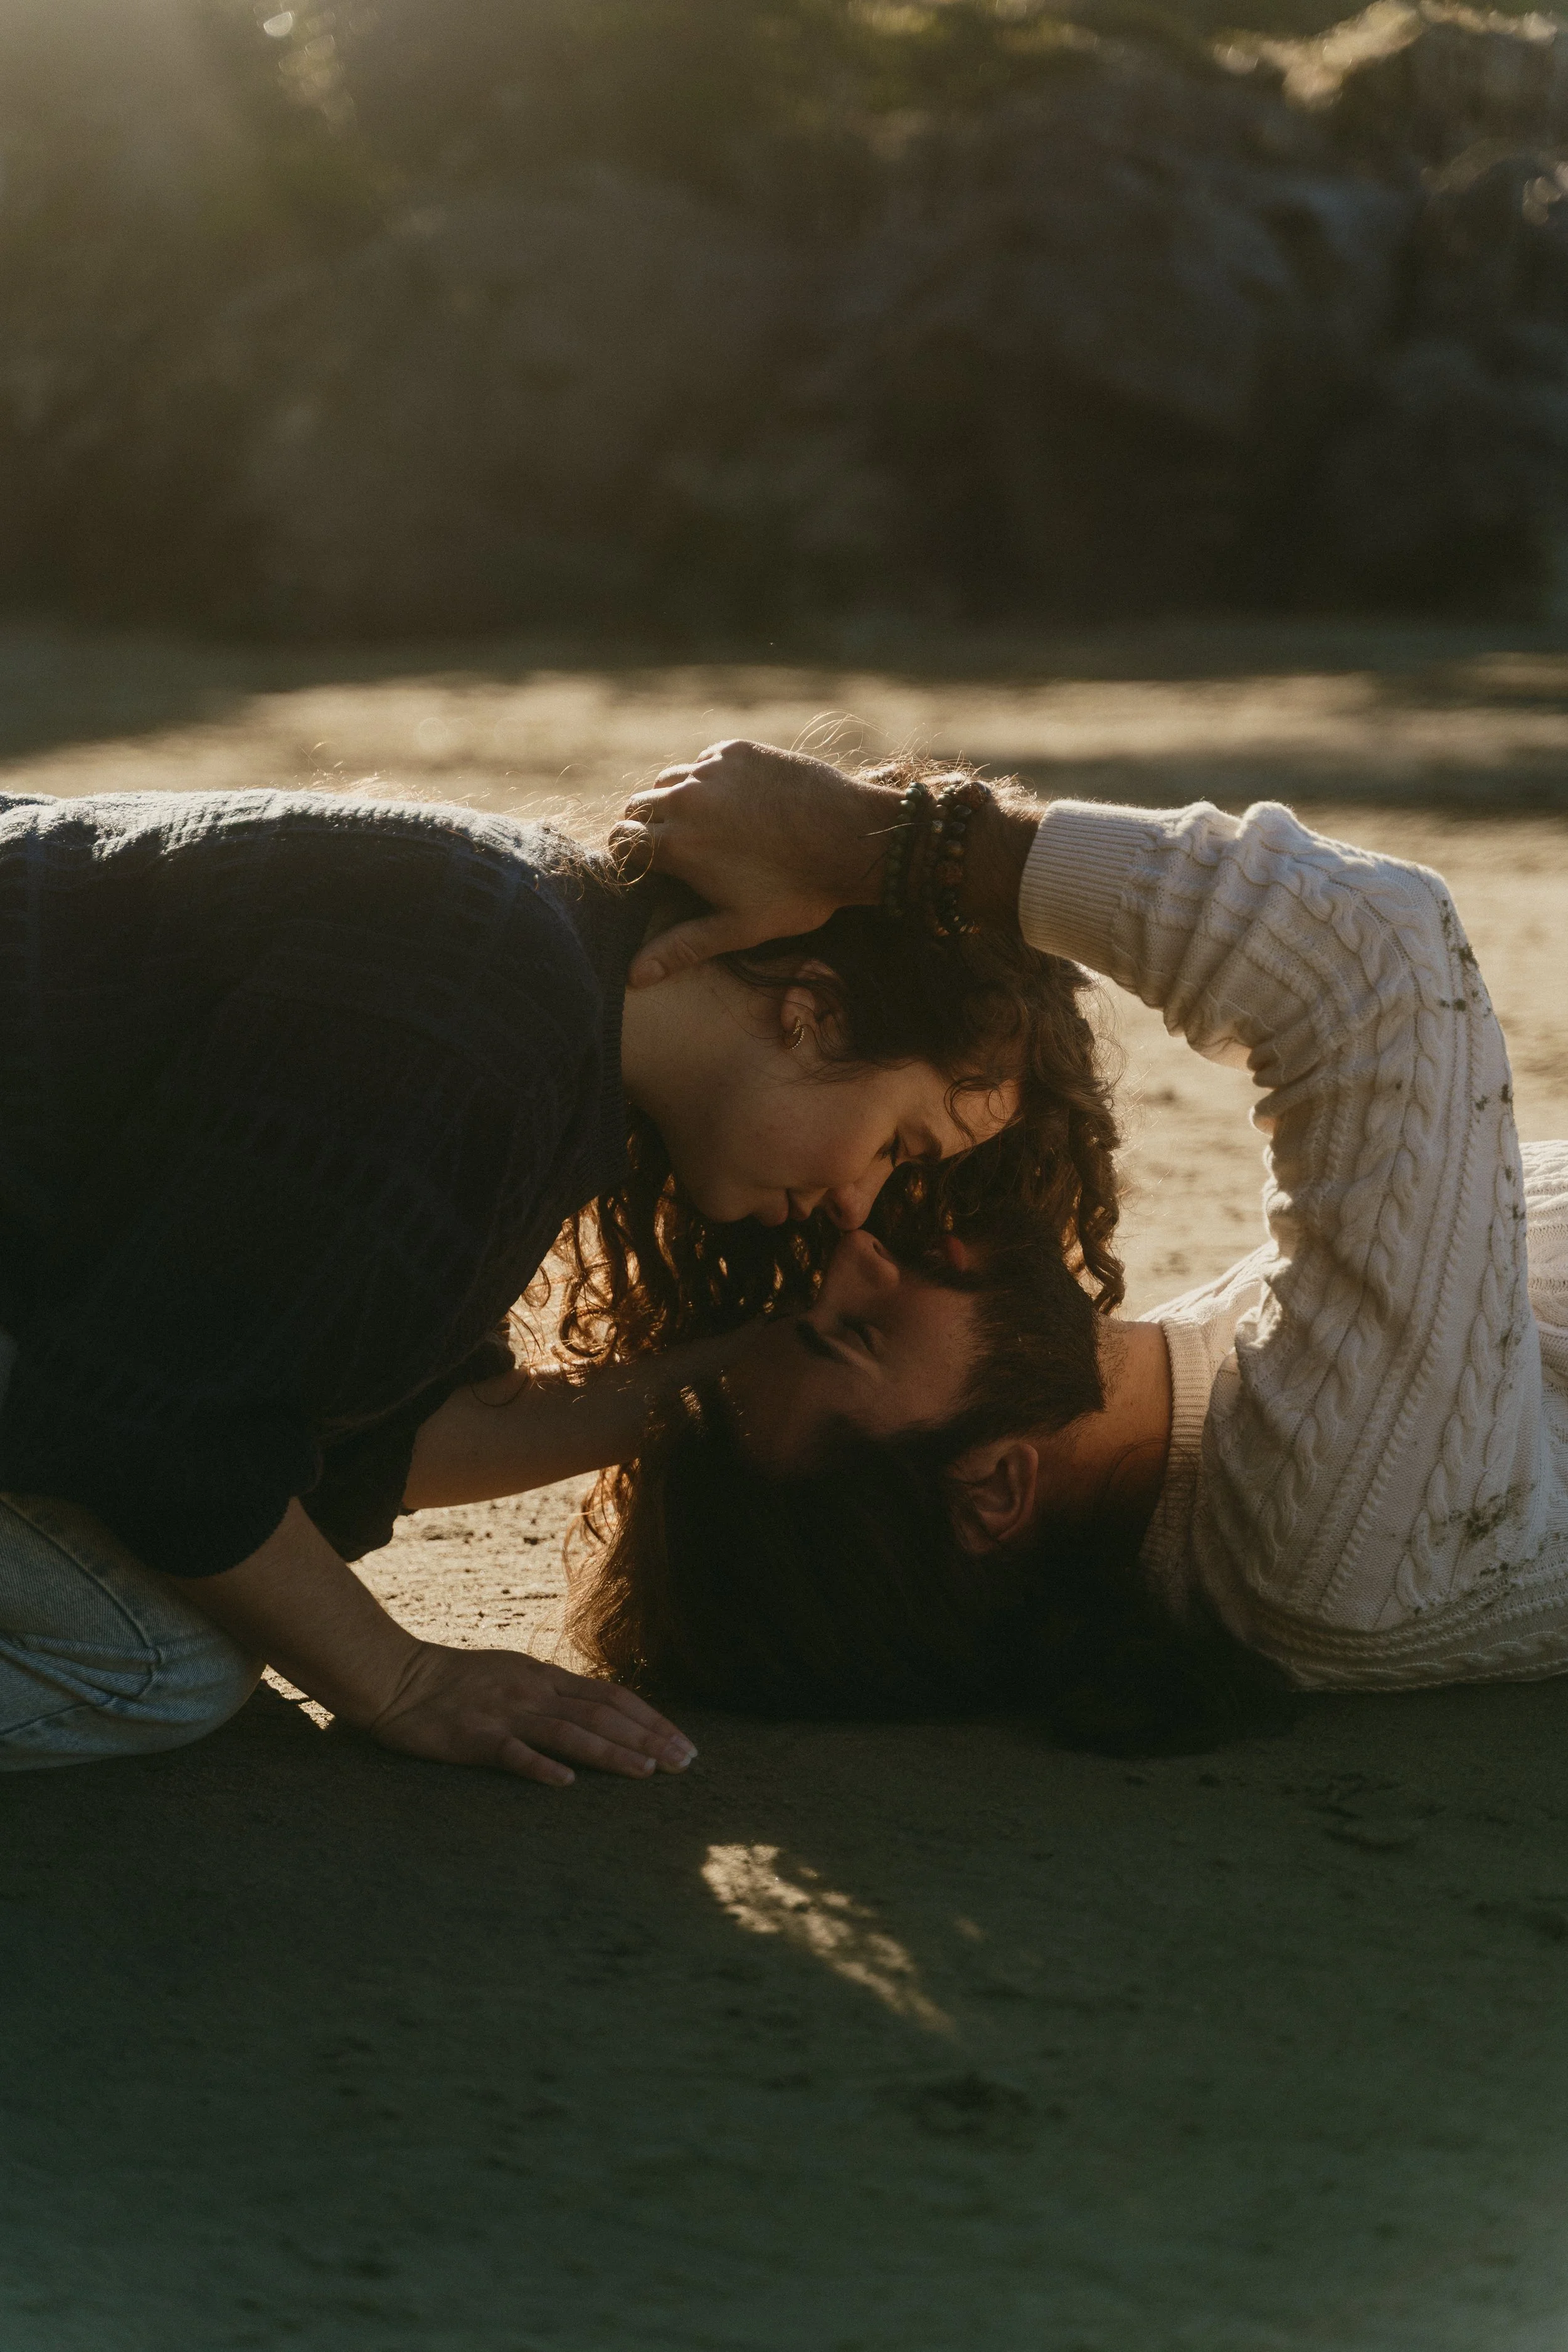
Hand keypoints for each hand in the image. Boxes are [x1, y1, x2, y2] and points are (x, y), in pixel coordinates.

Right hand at [365, 1640, 697, 1786]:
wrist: (397, 1678)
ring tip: (647, 1772)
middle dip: (648, 1739)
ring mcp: (505, 1714)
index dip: (651, 1720)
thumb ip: (552, 1695)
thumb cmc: (456, 1682)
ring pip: (569, 1733)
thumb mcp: (514, 1676)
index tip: (683, 1743)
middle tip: (684, 1764)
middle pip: (602, 1715)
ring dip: (612, 1752)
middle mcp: (533, 1692)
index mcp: (545, 1677)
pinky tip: (567, 1782)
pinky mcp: (474, 1738)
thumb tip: (598, 1712)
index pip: (611, 1697)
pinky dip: (540, 1766)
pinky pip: (512, 1753)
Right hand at [615, 739, 896, 985]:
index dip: (627, 858)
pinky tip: (730, 804)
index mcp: (676, 843)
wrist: (854, 839)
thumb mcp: (738, 928)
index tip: (644, 871)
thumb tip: (633, 977)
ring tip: (698, 828)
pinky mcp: (738, 751)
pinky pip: (704, 763)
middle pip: (638, 806)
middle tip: (670, 851)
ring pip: (668, 780)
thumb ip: (681, 948)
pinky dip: (706, 781)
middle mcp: (686, 797)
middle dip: (644, 828)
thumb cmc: (798, 891)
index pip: (621, 841)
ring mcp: (712, 769)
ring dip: (672, 802)